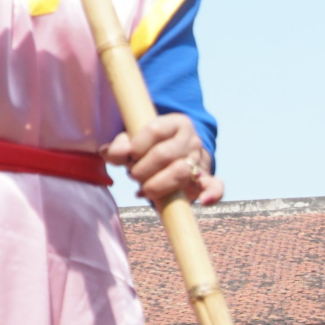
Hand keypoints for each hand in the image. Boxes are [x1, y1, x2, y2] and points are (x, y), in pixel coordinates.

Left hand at [105, 113, 223, 204]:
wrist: (175, 160)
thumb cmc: (148, 151)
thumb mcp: (133, 143)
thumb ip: (119, 147)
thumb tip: (108, 153)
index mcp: (175, 123)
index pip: (155, 130)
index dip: (136, 146)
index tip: (129, 156)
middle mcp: (191, 139)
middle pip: (165, 154)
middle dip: (142, 169)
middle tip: (134, 175)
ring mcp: (200, 160)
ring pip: (181, 172)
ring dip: (157, 185)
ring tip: (145, 189)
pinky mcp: (205, 181)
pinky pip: (216, 187)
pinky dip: (212, 194)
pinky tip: (204, 201)